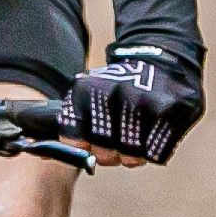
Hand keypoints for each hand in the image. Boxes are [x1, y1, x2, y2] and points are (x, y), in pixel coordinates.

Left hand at [51, 53, 200, 165]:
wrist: (164, 59)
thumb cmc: (122, 86)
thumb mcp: (91, 93)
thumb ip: (71, 124)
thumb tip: (44, 156)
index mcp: (88, 90)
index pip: (73, 140)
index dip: (81, 148)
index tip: (88, 143)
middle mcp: (114, 95)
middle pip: (103, 154)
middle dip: (109, 154)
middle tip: (117, 141)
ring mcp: (144, 104)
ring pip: (131, 157)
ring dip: (133, 154)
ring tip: (136, 135)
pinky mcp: (171, 113)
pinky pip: (156, 154)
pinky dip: (154, 150)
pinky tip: (154, 132)